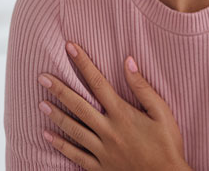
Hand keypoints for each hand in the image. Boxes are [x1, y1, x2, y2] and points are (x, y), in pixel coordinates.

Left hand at [36, 41, 190, 170]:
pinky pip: (74, 155)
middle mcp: (108, 130)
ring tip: (41, 103)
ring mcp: (101, 150)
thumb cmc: (167, 145)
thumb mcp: (162, 113)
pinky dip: (60, 145)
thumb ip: (143, 88)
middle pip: (78, 105)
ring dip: (55, 115)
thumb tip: (128, 61)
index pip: (98, 83)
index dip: (83, 64)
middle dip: (59, 89)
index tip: (70, 48)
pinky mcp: (99, 167)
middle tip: (42, 77)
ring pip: (73, 129)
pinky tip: (48, 135)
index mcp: (123, 114)